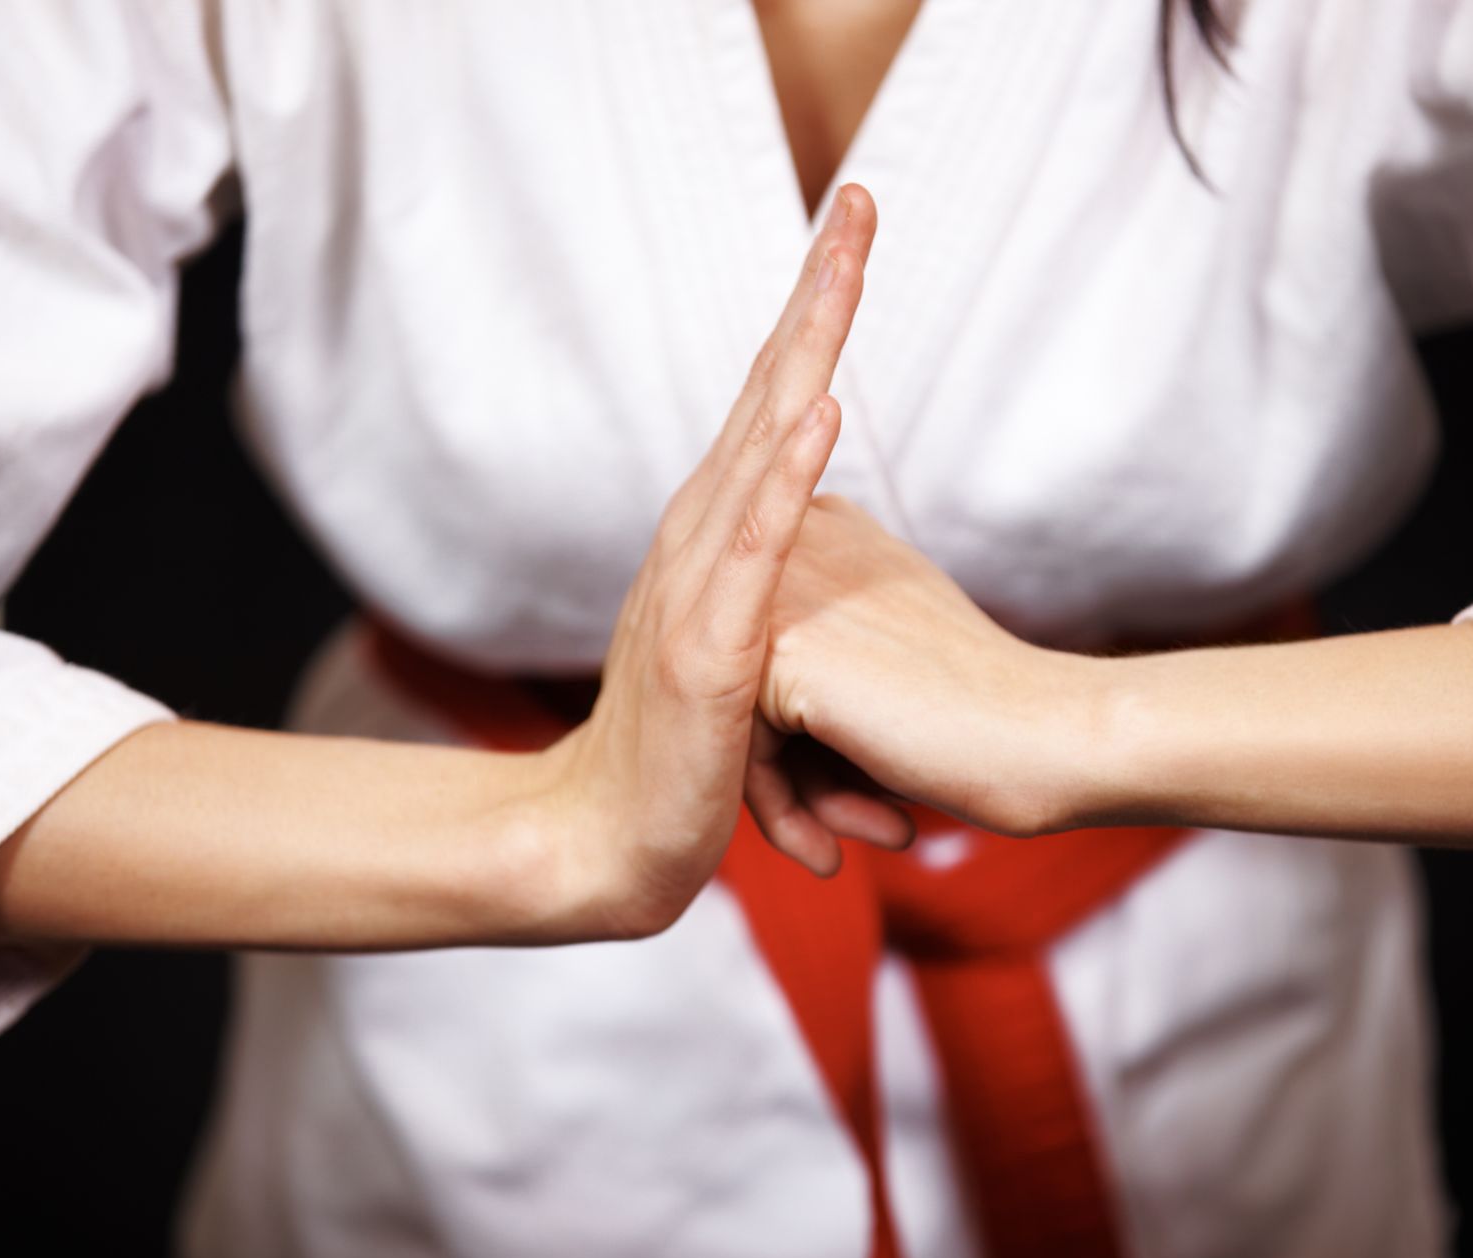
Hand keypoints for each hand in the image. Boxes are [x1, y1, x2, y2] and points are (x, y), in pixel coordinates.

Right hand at [542, 185, 909, 938]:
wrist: (613, 840)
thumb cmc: (683, 749)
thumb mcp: (744, 645)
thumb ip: (772, 580)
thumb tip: (809, 528)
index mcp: (718, 533)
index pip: (777, 399)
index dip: (816, 314)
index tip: (858, 230)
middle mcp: (700, 537)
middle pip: (768, 391)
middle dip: (816, 294)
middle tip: (859, 202)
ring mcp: (698, 587)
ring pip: (758, 449)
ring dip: (804, 356)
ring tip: (844, 274)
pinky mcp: (707, 651)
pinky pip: (750, 552)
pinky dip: (781, 478)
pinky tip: (812, 415)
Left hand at [755, 497, 1100, 840]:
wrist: (1041, 735)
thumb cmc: (975, 713)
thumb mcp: (884, 654)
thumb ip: (819, 646)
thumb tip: (753, 717)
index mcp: (821, 529)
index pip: (755, 646)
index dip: (796, 730)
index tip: (850, 784)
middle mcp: (793, 543)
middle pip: (736, 684)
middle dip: (791, 772)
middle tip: (854, 827)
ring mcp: (781, 593)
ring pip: (733, 723)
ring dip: (796, 797)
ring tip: (855, 838)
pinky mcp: (780, 650)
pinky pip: (744, 754)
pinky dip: (790, 811)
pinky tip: (846, 844)